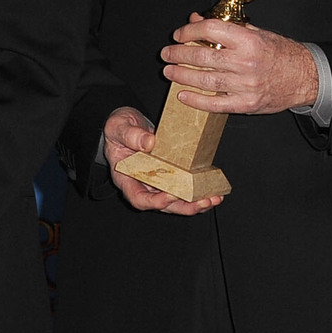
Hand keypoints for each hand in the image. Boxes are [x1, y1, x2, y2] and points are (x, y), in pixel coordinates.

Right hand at [102, 106, 223, 215]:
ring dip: (195, 202)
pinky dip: (199, 190)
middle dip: (184, 206)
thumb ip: (130, 135)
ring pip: (177, 200)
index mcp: (126, 178)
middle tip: (202, 202)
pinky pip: (184, 187)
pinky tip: (213, 188)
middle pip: (164, 205)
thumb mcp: (118, 127)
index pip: (139, 198)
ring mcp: (158, 181)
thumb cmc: (119, 129)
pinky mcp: (171, 174)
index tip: (171, 195)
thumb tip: (148, 143)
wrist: (127, 126)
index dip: (155, 201)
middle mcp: (143, 184)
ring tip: (213, 198)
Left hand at [161, 15, 317, 115]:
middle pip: (203, 56)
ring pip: (205, 80)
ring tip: (169, 71)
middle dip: (178, 54)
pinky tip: (183, 95)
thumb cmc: (281, 53)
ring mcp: (246, 85)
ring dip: (182, 75)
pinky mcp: (246, 103)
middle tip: (166, 53)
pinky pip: (215, 104)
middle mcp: (246, 62)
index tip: (179, 34)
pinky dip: (196, 101)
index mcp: (249, 40)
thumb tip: (196, 19)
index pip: (211, 30)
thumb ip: (227, 27)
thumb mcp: (257, 33)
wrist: (305, 77)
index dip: (190, 30)